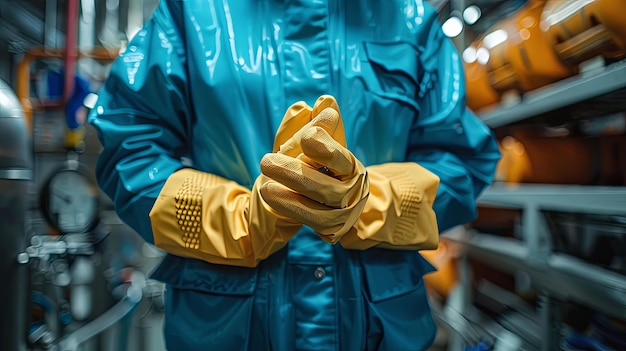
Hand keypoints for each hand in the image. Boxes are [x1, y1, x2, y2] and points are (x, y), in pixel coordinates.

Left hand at [258, 98, 368, 242]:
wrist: (332, 203)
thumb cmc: (319, 166)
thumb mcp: (314, 143)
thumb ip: (315, 124)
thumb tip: (324, 102)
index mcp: (350, 166)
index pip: (341, 158)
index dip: (325, 148)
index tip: (306, 136)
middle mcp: (352, 191)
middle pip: (326, 187)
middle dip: (295, 173)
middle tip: (265, 161)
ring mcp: (342, 214)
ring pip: (319, 210)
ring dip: (290, 197)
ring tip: (264, 185)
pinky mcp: (330, 231)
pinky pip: (311, 223)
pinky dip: (291, 210)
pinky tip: (271, 197)